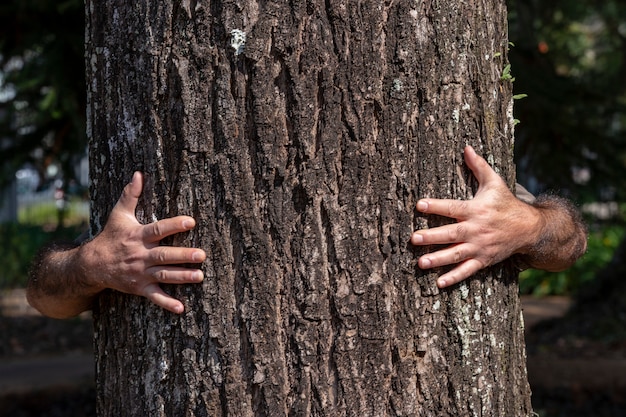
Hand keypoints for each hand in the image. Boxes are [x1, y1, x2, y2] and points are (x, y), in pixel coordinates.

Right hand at [79, 172, 206, 313]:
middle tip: (202, 255)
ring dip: (182, 277)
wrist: (91, 265)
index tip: (191, 221)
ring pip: (164, 276)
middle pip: (164, 255)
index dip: (174, 225)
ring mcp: (140, 273)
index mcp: (138, 236)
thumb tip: (138, 173)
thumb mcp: (119, 215)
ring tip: (200, 276)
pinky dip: (167, 303)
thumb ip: (130, 195)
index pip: (158, 229)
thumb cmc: (110, 236)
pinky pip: (155, 296)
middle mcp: (140, 255)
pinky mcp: (139, 288)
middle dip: (183, 255)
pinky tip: (182, 308)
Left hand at [410, 146, 541, 287]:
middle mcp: (477, 229)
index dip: (436, 206)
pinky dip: (454, 278)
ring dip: (438, 260)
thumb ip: (478, 166)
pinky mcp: (484, 260)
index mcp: (476, 210)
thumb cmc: (506, 203)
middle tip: (413, 239)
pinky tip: (439, 283)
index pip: (452, 207)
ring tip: (420, 263)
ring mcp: (480, 247)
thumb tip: (466, 147)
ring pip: (456, 254)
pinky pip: (468, 270)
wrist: (530, 228)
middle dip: (432, 237)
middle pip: (451, 233)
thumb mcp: (494, 183)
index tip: (419, 205)